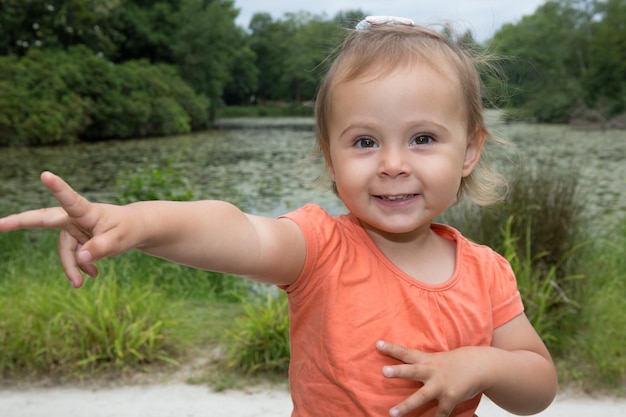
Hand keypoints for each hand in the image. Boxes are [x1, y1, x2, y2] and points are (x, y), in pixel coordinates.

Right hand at [0, 171, 137, 286]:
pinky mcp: (75, 239)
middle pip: (45, 219)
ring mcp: (73, 228)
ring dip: (71, 267)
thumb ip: (102, 248)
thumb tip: (82, 259)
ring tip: (80, 284)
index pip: (70, 199)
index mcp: (86, 211)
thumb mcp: (120, 240)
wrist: (135, 230)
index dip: (58, 188)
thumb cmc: (129, 229)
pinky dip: (80, 268)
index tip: (46, 175)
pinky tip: (92, 276)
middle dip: (21, 222)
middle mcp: (75, 217)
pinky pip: (72, 257)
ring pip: (64, 250)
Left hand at [376, 340, 486, 416]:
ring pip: (421, 396)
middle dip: (398, 371)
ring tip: (392, 413)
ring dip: (406, 405)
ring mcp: (441, 385)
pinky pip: (440, 413)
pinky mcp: (450, 398)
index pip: (406, 352)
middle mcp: (432, 371)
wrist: (481, 366)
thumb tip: (404, 367)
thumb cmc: (455, 362)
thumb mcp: (437, 359)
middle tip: (383, 371)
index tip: (378, 344)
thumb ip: (422, 364)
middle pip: (412, 370)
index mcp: (427, 360)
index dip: (392, 348)